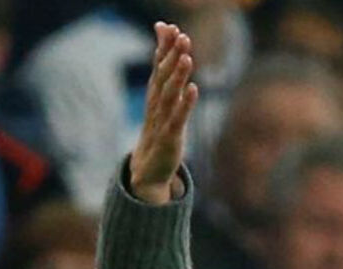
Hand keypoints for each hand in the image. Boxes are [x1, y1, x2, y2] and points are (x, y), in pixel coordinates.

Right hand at [129, 22, 198, 204]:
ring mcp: (162, 120)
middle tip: (179, 34)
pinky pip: (178, 117)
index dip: (163, 46)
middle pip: (163, 74)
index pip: (158, 65)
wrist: (148, 169)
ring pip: (170, 93)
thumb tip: (174, 58)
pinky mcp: (170, 136)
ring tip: (186, 57)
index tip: (167, 25)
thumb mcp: (164, 106)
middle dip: (171, 54)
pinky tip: (194, 89)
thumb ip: (168, 82)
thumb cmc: (159, 133)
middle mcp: (157, 104)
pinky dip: (186, 103)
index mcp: (155, 95)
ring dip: (178, 75)